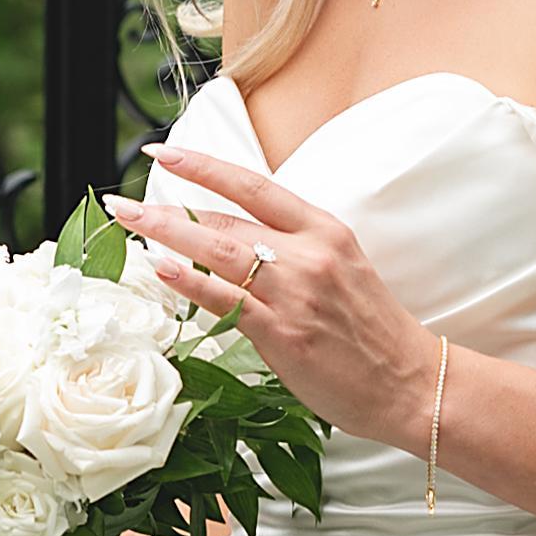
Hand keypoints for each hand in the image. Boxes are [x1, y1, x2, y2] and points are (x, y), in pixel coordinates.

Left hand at [119, 149, 434, 440]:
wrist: (413, 383)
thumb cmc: (373, 334)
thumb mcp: (342, 271)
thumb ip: (293, 252)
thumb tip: (234, 245)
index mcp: (325, 230)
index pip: (253, 185)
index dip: (203, 166)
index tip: (164, 153)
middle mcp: (309, 254)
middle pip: (225, 219)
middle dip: (166, 208)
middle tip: (121, 203)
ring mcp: (295, 292)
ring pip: (218, 251)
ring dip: (164, 234)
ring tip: (126, 222)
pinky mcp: (284, 333)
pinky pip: (226, 300)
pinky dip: (189, 282)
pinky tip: (161, 269)